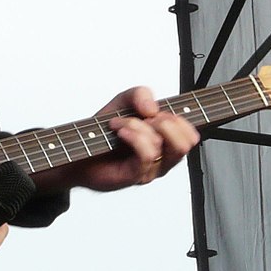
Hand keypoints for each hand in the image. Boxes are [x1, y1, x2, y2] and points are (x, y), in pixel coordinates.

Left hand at [38, 85, 199, 193]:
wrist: (79, 148)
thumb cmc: (104, 130)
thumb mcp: (123, 102)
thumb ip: (140, 95)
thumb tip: (152, 108)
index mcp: (166, 140)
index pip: (191, 133)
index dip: (180, 117)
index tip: (156, 111)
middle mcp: (164, 157)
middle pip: (186, 141)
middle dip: (163, 121)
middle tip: (141, 118)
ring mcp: (152, 168)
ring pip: (163, 144)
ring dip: (137, 126)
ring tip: (119, 124)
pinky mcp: (136, 176)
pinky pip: (147, 154)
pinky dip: (134, 136)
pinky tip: (120, 132)